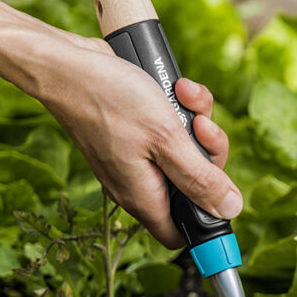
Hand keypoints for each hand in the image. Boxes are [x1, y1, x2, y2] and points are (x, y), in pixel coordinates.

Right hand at [34, 36, 241, 247]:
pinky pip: (172, 129)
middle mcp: (140, 182)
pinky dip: (181, 108)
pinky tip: (178, 87)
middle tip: (201, 127)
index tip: (224, 195)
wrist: (67, 63)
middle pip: (194, 185)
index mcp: (144, 197)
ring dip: (198, 121)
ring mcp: (137, 157)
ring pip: (187, 151)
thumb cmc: (110, 100)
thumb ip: (200, 178)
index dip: (207, 220)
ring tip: (186, 97)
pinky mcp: (136, 132)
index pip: (181, 232)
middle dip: (209, 153)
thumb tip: (230, 210)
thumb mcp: (167, 139)